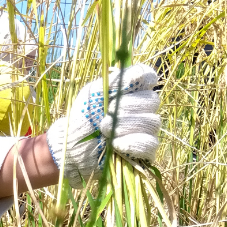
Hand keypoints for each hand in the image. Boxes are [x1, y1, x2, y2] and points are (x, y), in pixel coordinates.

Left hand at [45, 64, 159, 185]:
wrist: (73, 144)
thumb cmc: (84, 115)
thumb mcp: (93, 92)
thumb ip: (113, 81)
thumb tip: (135, 74)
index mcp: (132, 90)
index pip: (149, 77)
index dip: (143, 80)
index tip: (125, 88)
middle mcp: (143, 108)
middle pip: (152, 101)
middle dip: (127, 108)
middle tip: (106, 117)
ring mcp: (146, 130)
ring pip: (152, 122)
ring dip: (125, 127)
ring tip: (105, 131)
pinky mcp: (144, 151)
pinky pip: (150, 144)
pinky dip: (132, 144)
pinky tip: (116, 145)